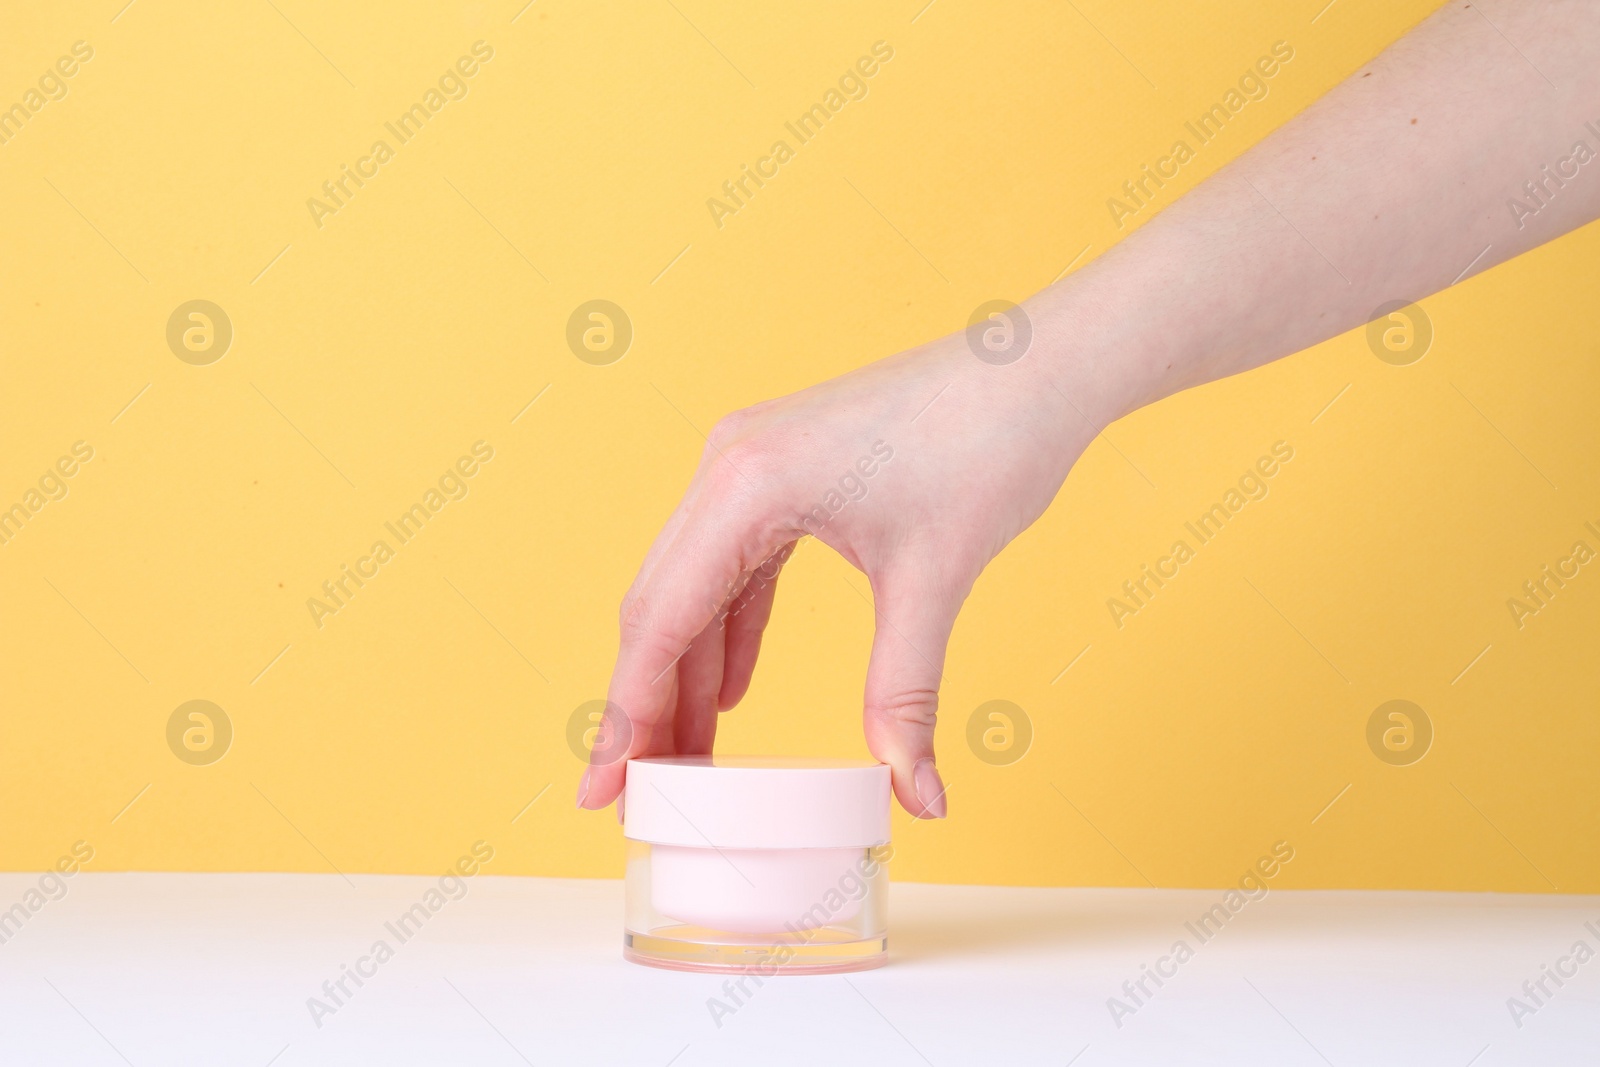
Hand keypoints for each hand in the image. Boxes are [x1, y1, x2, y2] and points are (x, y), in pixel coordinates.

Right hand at [578, 322, 1103, 817]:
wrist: (1038, 368)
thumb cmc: (987, 443)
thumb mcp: (934, 578)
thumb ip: (906, 693)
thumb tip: (916, 795)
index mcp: (746, 484)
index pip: (661, 620)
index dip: (626, 715)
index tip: (602, 789)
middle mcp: (728, 466)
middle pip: (659, 608)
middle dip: (649, 705)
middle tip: (641, 796)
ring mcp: (750, 465)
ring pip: (693, 589)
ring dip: (689, 675)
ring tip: (689, 759)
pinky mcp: (782, 473)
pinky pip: (735, 567)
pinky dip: (730, 633)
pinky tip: (734, 693)